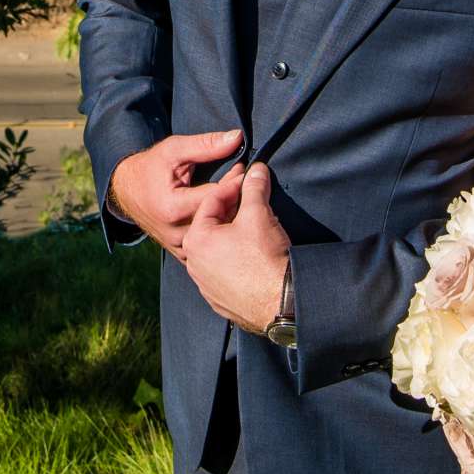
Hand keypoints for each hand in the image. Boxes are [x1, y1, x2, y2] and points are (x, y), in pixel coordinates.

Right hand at [108, 128, 244, 254]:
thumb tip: (237, 137)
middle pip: (219, 219)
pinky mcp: (181, 252)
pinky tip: (223, 213)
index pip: (216, 198)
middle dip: (236, 199)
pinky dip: (219, 229)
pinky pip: (209, 244)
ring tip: (237, 197)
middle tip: (245, 182)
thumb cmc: (151, 167)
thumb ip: (206, 144)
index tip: (244, 169)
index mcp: (173, 208)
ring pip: (217, 235)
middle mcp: (176, 232)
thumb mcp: (175, 149)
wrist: (127, 190)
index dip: (233, 182)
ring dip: (230, 216)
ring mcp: (179, 245)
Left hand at [179, 161, 291, 333]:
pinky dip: (237, 258)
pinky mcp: (220, 299)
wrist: (280, 303)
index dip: (233, 184)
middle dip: (233, 208)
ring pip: (219, 249)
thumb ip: (254, 187)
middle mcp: (194, 263)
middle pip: (214, 224)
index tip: (247, 175)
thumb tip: (257, 170)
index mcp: (196, 239)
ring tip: (256, 223)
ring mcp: (206, 284)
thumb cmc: (263, 259)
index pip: (212, 201)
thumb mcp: (258, 214)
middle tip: (252, 196)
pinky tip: (254, 253)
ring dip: (235, 233)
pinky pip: (225, 270)